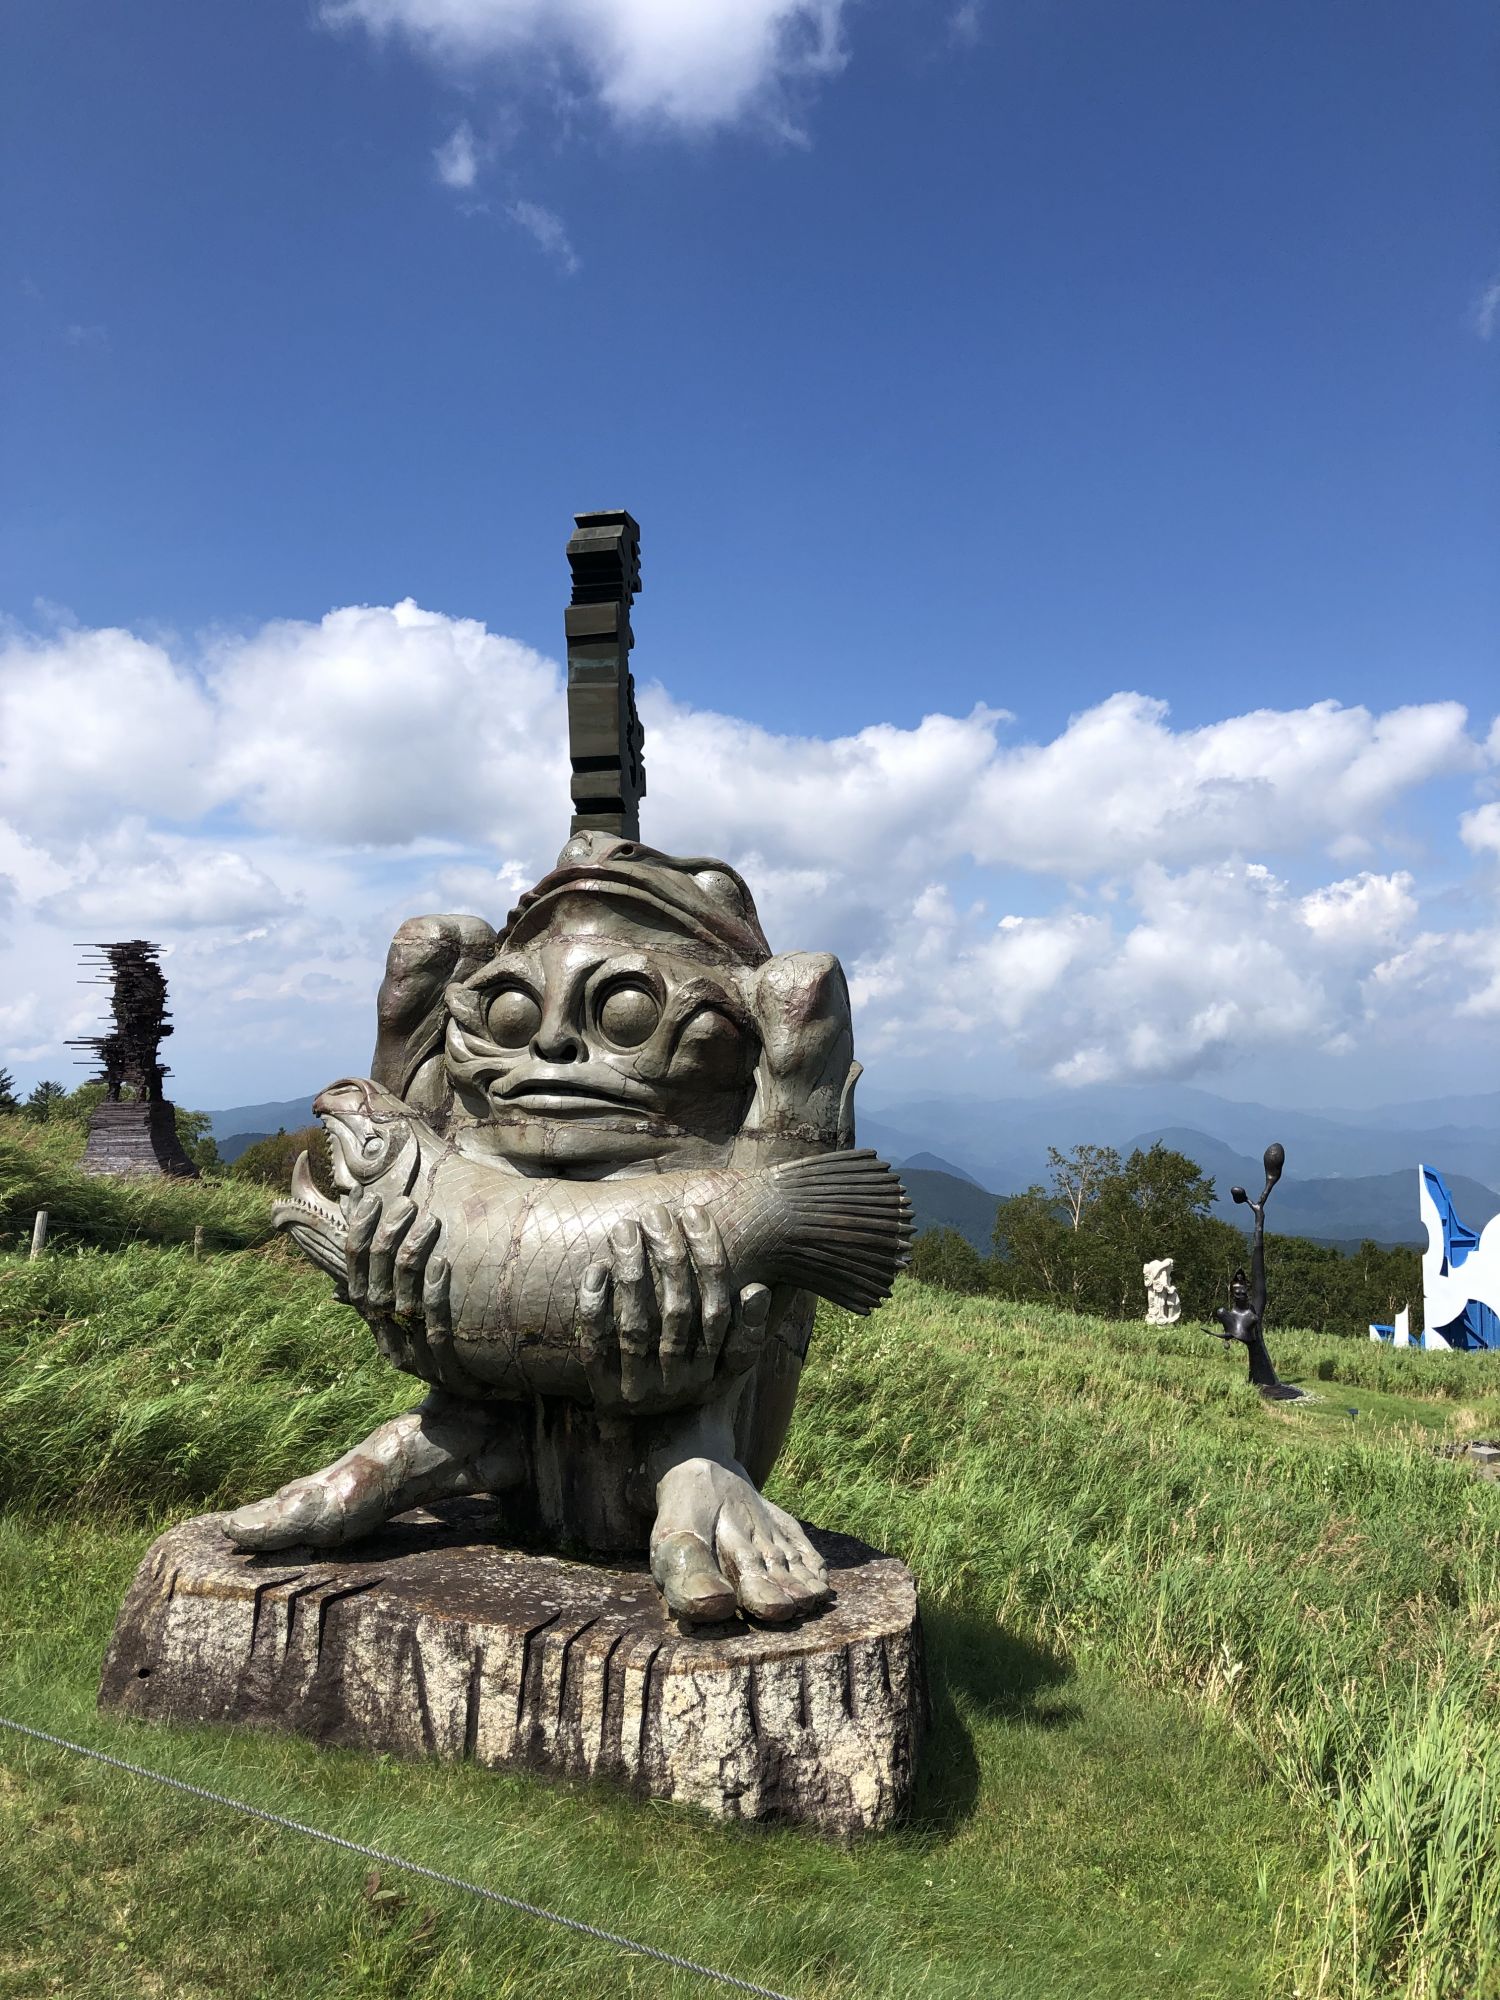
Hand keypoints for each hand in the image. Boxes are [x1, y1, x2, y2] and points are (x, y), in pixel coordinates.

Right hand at [342, 1192, 485, 1397]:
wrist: (491, 1400)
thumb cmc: (456, 1342)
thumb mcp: (424, 1310)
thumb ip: (401, 1275)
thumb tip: (386, 1229)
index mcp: (379, 1330)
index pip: (355, 1280)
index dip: (358, 1241)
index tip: (369, 1201)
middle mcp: (392, 1346)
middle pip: (376, 1290)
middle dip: (386, 1242)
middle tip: (406, 1204)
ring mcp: (419, 1362)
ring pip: (403, 1305)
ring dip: (412, 1259)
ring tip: (430, 1222)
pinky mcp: (449, 1373)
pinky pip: (435, 1329)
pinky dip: (435, 1295)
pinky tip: (442, 1263)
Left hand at [578, 1202, 772, 1411]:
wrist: (655, 1448)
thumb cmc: (693, 1382)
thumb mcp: (729, 1365)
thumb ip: (748, 1330)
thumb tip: (758, 1288)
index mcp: (715, 1373)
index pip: (718, 1309)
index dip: (710, 1258)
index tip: (697, 1213)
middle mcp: (679, 1385)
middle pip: (677, 1311)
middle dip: (668, 1254)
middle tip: (657, 1211)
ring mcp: (640, 1391)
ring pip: (636, 1324)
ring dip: (630, 1270)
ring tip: (626, 1227)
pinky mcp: (603, 1393)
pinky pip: (596, 1345)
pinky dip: (594, 1307)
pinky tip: (596, 1268)